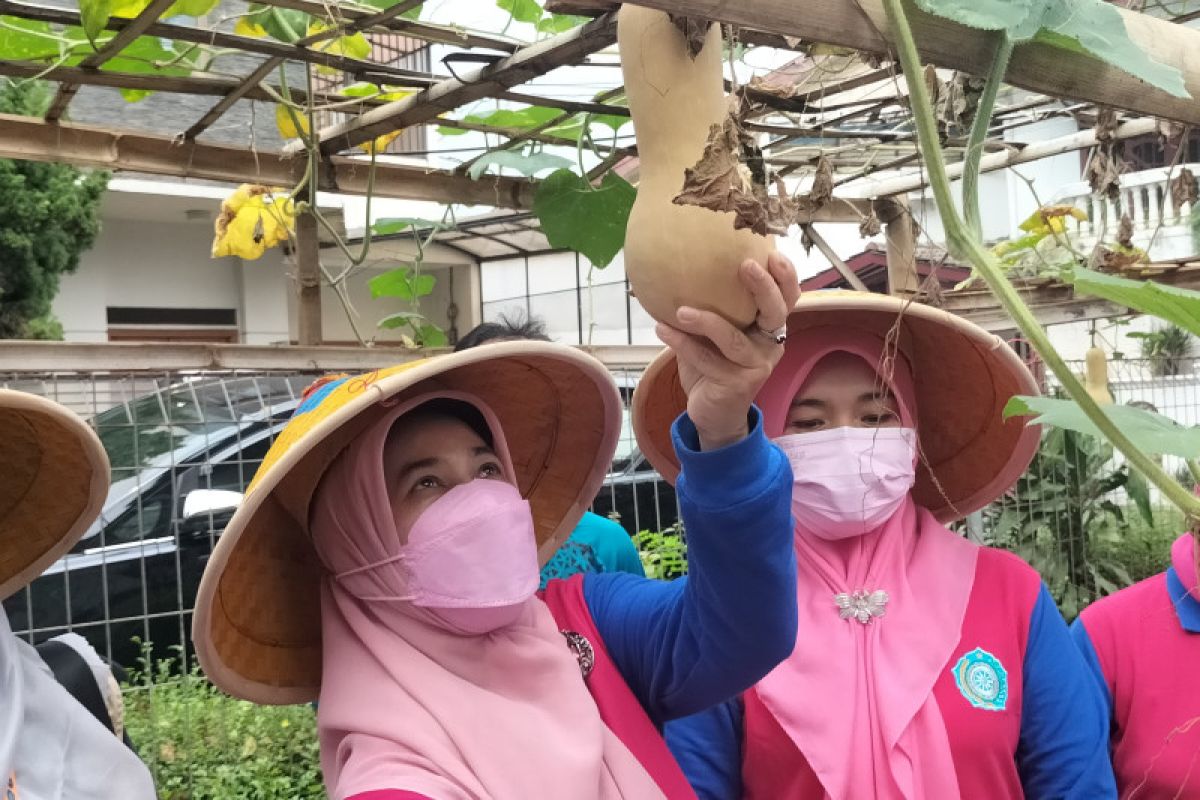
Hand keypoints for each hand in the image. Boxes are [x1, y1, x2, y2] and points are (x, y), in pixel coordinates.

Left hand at [655, 252, 799, 450]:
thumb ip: (715, 307)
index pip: (787, 298)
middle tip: (744, 266)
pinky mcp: (738, 385)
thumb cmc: (713, 365)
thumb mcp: (717, 333)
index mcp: (768, 327)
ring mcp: (757, 366)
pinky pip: (707, 360)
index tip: (771, 253)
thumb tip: (684, 265)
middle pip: (774, 312)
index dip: (786, 276)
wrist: (713, 413)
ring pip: (733, 339)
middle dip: (763, 287)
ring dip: (705, 321)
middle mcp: (770, 345)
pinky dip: (682, 344)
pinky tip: (663, 330)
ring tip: (680, 311)